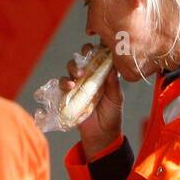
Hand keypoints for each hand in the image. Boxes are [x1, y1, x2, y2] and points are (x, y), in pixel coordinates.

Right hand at [61, 43, 122, 159]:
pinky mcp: (68, 95)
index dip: (98, 47)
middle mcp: (90, 76)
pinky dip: (64, 82)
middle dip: (83, 53)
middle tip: (86, 57)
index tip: (99, 44)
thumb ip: (113, 83)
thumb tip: (112, 66)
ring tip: (78, 75)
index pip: (99, 55)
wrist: (101, 135)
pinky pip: (62, 84)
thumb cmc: (112, 116)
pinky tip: (70, 86)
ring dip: (73, 68)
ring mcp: (78, 85)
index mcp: (103, 74)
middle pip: (83, 57)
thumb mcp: (116, 98)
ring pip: (71, 68)